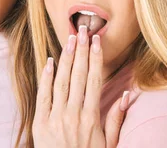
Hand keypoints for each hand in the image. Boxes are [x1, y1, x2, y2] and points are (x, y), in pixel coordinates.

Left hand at [32, 25, 129, 146]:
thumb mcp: (108, 144)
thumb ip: (115, 120)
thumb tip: (125, 97)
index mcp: (91, 117)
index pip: (94, 80)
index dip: (95, 59)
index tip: (97, 41)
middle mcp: (74, 113)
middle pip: (78, 75)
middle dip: (81, 51)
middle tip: (83, 30)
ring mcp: (56, 116)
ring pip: (61, 81)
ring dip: (66, 58)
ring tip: (70, 39)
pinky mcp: (40, 122)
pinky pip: (44, 95)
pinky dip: (46, 77)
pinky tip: (49, 61)